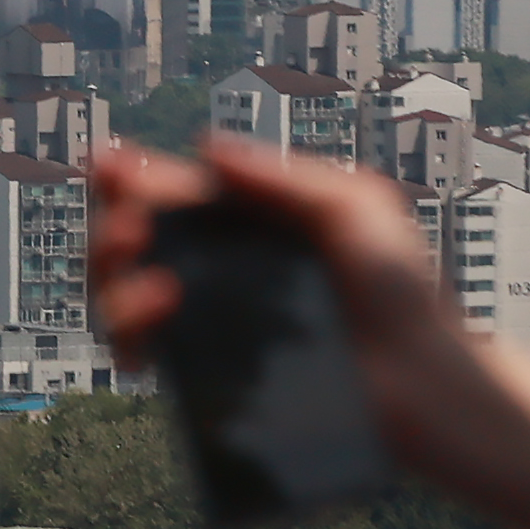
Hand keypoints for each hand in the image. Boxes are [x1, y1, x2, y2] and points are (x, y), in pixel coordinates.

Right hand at [88, 133, 529, 528]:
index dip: (130, 178)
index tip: (108, 164)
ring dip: (113, 280)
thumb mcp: (355, 206)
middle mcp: (220, 270)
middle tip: (129, 229)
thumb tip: (202, 150)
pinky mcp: (208, 375)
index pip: (171, 193)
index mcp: (249, 223)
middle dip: (112, 226)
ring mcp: (209, 324)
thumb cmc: (401, 291)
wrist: (421, 378)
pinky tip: (159, 318)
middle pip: (130, 241)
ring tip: (159, 284)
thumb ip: (280, 177)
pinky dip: (128, 331)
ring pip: (121, 294)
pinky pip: (141, 352)